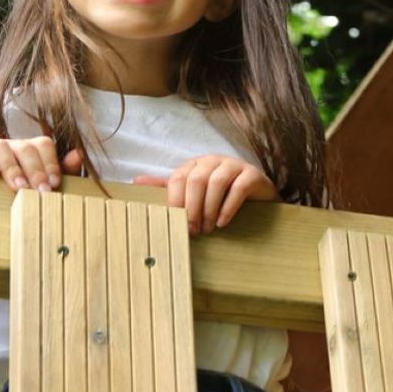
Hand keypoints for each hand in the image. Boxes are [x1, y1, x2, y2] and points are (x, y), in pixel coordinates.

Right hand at [0, 137, 82, 192]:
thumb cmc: (21, 188)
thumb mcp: (43, 182)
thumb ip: (63, 170)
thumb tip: (79, 154)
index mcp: (32, 149)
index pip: (45, 145)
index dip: (51, 163)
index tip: (54, 183)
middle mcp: (13, 146)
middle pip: (26, 147)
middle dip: (36, 170)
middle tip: (40, 190)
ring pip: (2, 146)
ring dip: (12, 167)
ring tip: (19, 186)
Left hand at [134, 156, 276, 235]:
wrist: (256, 195)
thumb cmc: (220, 195)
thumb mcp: (192, 191)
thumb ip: (168, 187)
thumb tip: (135, 181)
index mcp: (195, 164)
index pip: (178, 178)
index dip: (175, 201)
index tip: (175, 222)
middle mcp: (213, 160)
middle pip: (196, 180)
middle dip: (192, 208)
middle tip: (193, 230)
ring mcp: (234, 165)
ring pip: (216, 182)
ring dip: (209, 209)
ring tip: (208, 228)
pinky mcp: (252, 174)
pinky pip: (238, 188)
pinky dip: (228, 207)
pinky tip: (222, 222)